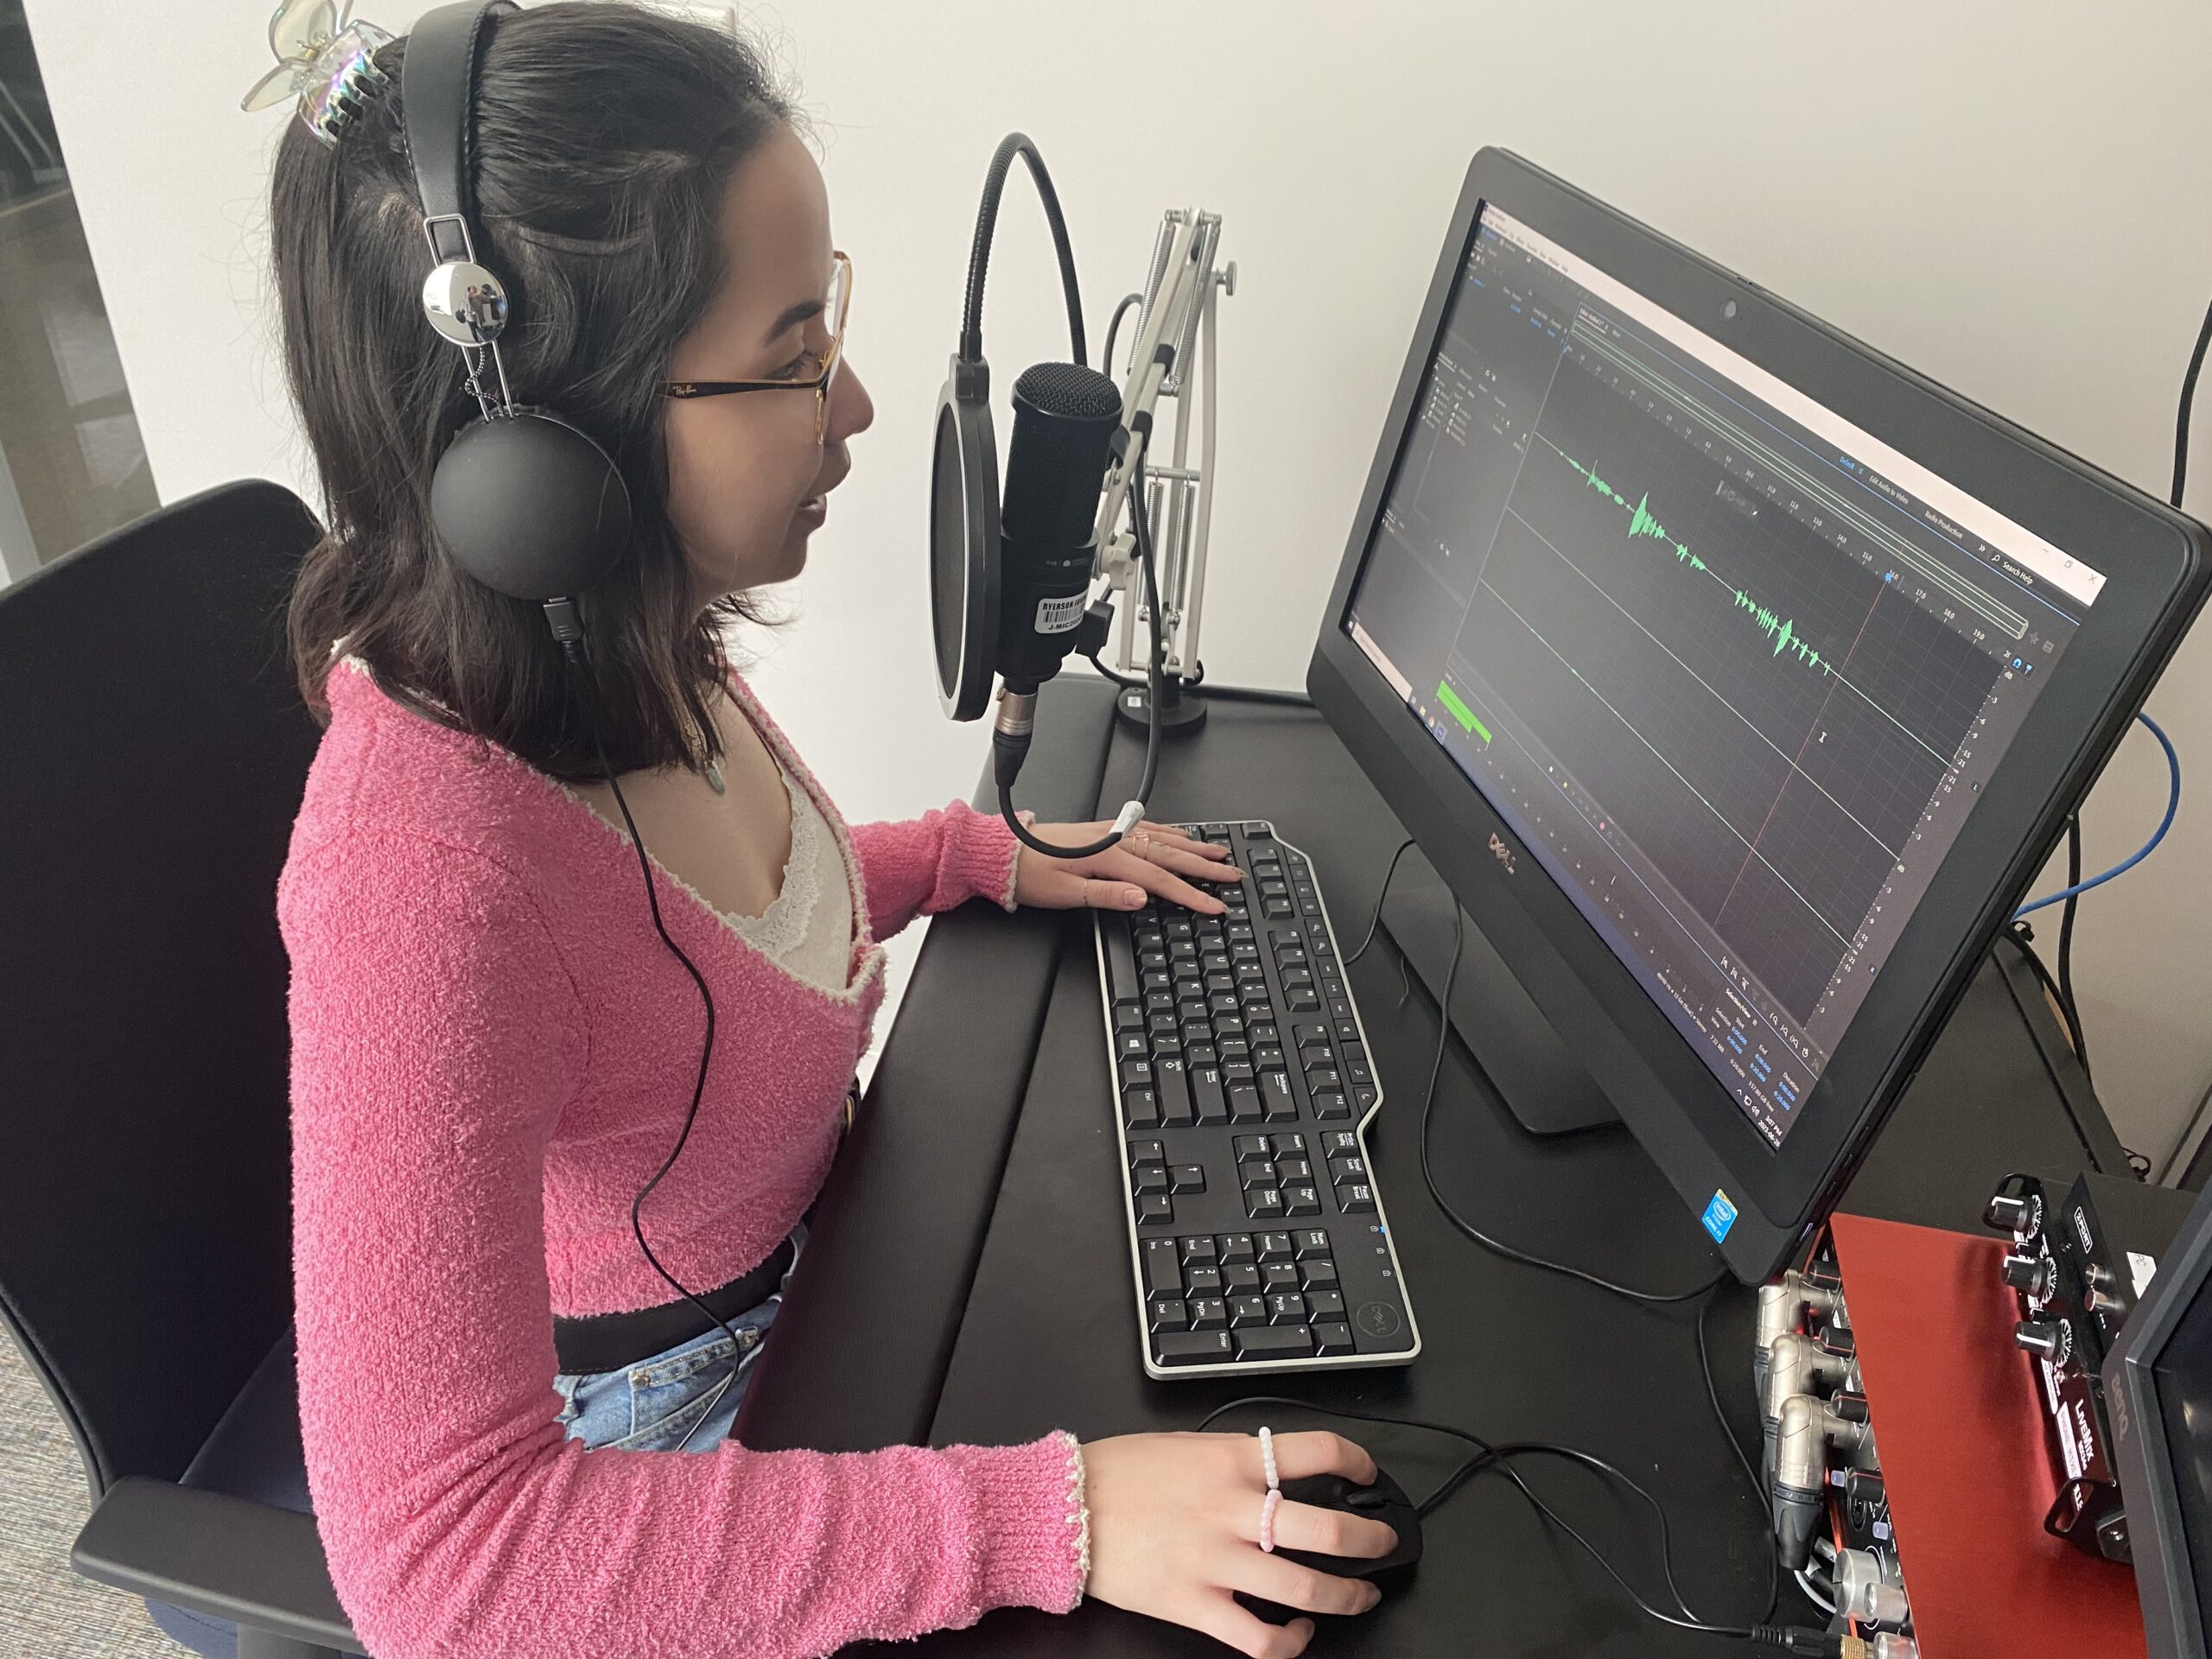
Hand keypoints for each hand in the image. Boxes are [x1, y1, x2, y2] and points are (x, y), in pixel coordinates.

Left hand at [1013, 819, 1240, 915]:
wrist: (1004, 854)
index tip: (1215, 905)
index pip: (1160, 881)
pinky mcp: (1103, 830)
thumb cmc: (1030, 876)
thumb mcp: (1066, 894)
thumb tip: (1142, 898)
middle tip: (1233, 874)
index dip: (1191, 895)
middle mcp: (1114, 840)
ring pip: (1162, 838)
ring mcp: (1110, 832)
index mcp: (1108, 858)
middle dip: (1205, 867)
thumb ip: (1107, 895)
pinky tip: (1179, 835)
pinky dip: (1169, 831)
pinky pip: (1146, 828)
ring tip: (1218, 852)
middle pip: (1170, 855)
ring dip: (1193, 847)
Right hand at [1081, 1430, 1394, 1656]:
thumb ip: (1235, 1459)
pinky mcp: (1194, 1603)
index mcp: (1230, 1461)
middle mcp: (1231, 1509)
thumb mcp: (1185, 1445)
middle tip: (1384, 1545)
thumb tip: (1279, 1471)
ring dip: (1347, 1597)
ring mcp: (1215, 1560)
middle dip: (1371, 1542)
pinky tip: (1297, 1634)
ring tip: (1360, 1596)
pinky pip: (1258, 1637)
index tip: (1367, 1474)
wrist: (1064, 1508)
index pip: (1316, 1451)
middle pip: (1327, 1530)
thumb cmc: (1119, 1473)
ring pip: (1305, 1589)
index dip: (1356, 1462)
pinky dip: (1290, 1642)